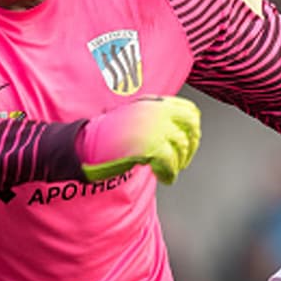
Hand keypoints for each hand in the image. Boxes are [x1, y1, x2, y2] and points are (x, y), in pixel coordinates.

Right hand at [76, 96, 200, 183]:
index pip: (189, 109)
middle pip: (191, 126)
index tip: (191, 138)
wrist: (87, 141)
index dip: (193, 126)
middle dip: (191, 145)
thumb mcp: (135, 116)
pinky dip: (170, 173)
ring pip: (182, 147)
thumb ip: (156, 119)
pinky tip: (165, 178)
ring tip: (170, 171)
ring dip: (178, 162)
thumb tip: (178, 132)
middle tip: (184, 158)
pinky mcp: (151, 146)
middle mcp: (157, 111)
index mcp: (154, 103)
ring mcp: (155, 127)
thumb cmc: (108, 133)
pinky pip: (170, 162)